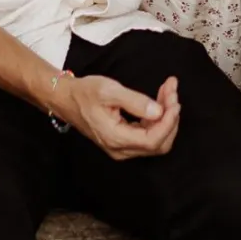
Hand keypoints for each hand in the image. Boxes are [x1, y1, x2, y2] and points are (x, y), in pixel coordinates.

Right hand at [60, 73, 180, 159]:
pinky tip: (160, 99)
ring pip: (156, 139)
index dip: (169, 122)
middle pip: (159, 143)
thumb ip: (135, 102)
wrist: (67, 99)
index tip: (174, 99)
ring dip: (166, 116)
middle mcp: (121, 149)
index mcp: (116, 138)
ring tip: (168, 90)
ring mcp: (122, 148)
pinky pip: (148, 135)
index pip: (153, 140)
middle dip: (171, 117)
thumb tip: (158, 112)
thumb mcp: (109, 91)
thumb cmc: (85, 93)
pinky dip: (158, 118)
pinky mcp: (124, 141)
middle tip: (172, 91)